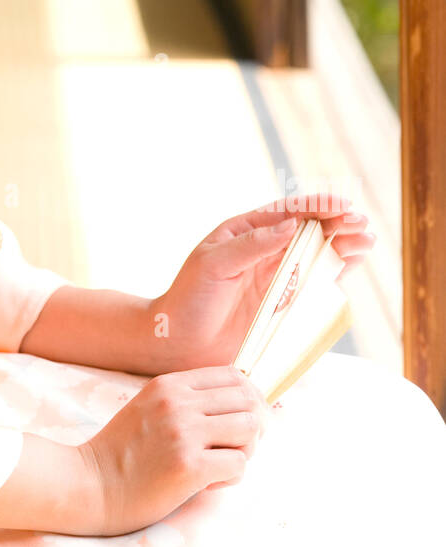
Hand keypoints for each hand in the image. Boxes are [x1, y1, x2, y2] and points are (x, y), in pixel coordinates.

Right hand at [78, 365, 268, 535]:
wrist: (89, 485)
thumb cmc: (122, 454)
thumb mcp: (149, 408)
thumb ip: (184, 401)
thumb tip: (238, 404)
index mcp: (170, 384)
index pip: (233, 376)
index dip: (248, 399)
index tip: (242, 422)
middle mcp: (179, 402)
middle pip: (247, 400)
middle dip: (252, 427)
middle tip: (235, 449)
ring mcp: (184, 432)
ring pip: (250, 428)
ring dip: (246, 450)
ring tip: (222, 465)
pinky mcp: (189, 466)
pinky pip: (239, 464)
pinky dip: (231, 477)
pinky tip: (207, 483)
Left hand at [150, 192, 374, 373]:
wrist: (180, 341)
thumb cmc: (190, 297)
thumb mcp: (213, 264)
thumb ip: (252, 246)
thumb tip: (290, 225)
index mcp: (247, 231)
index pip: (287, 212)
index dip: (315, 206)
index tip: (340, 205)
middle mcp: (266, 250)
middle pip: (308, 230)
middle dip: (337, 224)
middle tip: (361, 223)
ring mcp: (277, 276)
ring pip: (317, 254)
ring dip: (342, 246)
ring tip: (366, 239)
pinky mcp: (284, 303)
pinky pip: (315, 282)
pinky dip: (336, 272)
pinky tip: (353, 263)